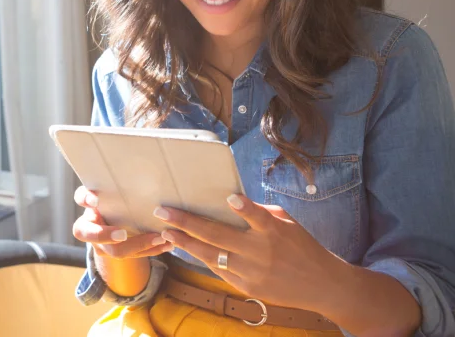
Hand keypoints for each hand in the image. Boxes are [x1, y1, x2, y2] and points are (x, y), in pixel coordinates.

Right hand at [72, 186, 172, 258]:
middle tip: (123, 234)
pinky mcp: (119, 252)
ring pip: (116, 251)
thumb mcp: (115, 187)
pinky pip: (134, 256)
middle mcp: (90, 227)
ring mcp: (103, 244)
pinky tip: (167, 245)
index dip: (85, 200)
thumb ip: (119, 179)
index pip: (81, 199)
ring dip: (139, 245)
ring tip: (160, 238)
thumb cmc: (118, 196)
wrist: (118, 218)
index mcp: (89, 202)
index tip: (95, 200)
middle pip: (91, 235)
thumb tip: (139, 156)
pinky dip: (152, 250)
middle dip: (106, 235)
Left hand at [155, 194, 345, 311]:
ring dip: (185, 243)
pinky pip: (219, 270)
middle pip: (219, 236)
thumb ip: (262, 214)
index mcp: (274, 232)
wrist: (322, 286)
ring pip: (211, 256)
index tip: (231, 199)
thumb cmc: (303, 246)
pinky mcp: (247, 287)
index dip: (245, 208)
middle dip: (187, 222)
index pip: (259, 217)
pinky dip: (202, 258)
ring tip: (166, 233)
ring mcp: (252, 272)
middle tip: (163, 212)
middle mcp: (261, 252)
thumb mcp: (288, 224)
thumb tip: (234, 202)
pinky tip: (186, 248)